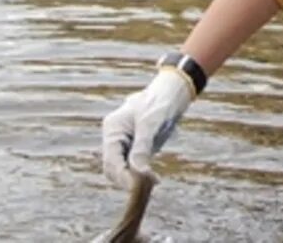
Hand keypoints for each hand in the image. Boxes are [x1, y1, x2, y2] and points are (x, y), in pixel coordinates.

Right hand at [100, 68, 192, 187]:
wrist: (171, 93)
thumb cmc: (159, 103)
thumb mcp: (151, 124)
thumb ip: (142, 148)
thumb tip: (139, 173)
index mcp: (112, 129)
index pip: (111, 160)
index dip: (123, 176)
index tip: (137, 187)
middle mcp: (114, 138)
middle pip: (113, 168)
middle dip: (127, 180)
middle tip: (148, 186)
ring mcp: (123, 144)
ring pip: (121, 170)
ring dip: (134, 179)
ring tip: (153, 182)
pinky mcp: (134, 148)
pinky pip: (132, 167)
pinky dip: (140, 175)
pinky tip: (153, 179)